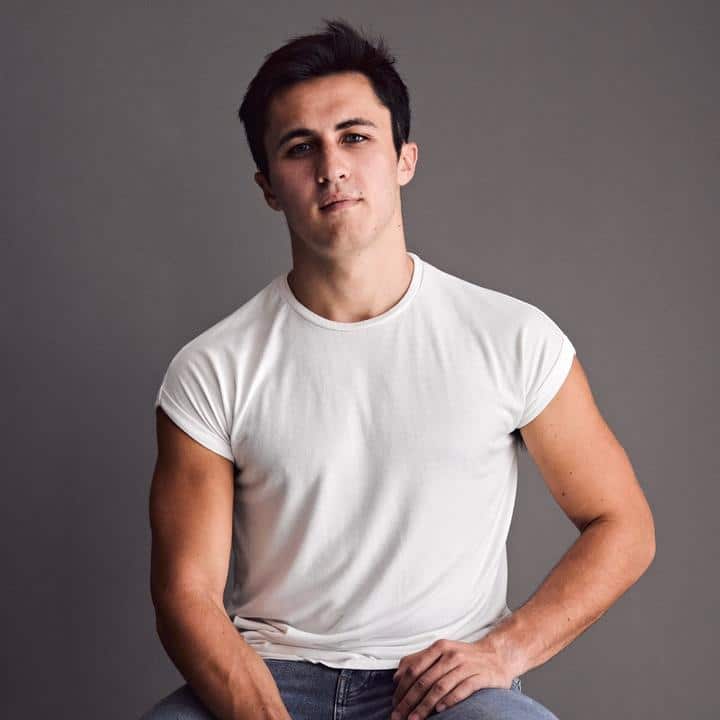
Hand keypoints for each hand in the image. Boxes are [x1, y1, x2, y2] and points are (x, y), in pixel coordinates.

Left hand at [390, 637, 513, 718]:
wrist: (497, 655)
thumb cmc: (464, 657)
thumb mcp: (441, 653)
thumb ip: (419, 662)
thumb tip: (396, 678)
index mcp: (439, 648)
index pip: (414, 668)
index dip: (402, 688)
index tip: (394, 704)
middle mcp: (451, 655)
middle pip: (425, 680)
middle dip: (409, 701)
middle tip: (399, 716)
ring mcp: (466, 665)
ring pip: (441, 687)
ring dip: (425, 705)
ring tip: (415, 719)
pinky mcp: (481, 676)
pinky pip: (462, 689)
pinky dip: (450, 700)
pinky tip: (440, 711)